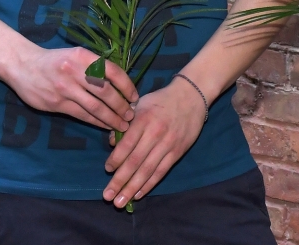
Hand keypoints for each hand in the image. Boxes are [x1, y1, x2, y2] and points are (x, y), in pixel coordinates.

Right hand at [4, 45, 137, 130]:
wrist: (23, 66)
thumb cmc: (55, 61)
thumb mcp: (76, 55)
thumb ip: (95, 66)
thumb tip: (121, 83)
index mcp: (84, 57)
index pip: (113, 72)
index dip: (127, 86)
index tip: (135, 97)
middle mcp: (75, 71)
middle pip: (106, 92)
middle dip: (122, 106)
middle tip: (131, 115)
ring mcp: (65, 88)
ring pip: (95, 107)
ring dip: (111, 118)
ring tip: (122, 125)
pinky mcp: (56, 103)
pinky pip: (81, 115)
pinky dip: (96, 121)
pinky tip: (104, 125)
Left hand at [102, 78, 206, 206]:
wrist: (191, 96)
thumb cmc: (161, 100)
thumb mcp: (140, 104)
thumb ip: (125, 122)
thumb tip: (112, 143)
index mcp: (143, 119)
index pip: (127, 144)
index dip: (115, 159)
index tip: (107, 169)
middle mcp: (155, 133)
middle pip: (135, 161)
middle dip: (119, 181)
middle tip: (107, 197)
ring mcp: (168, 144)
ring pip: (147, 170)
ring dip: (132, 188)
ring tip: (120, 202)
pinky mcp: (178, 152)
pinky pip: (161, 171)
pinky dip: (149, 184)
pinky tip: (138, 194)